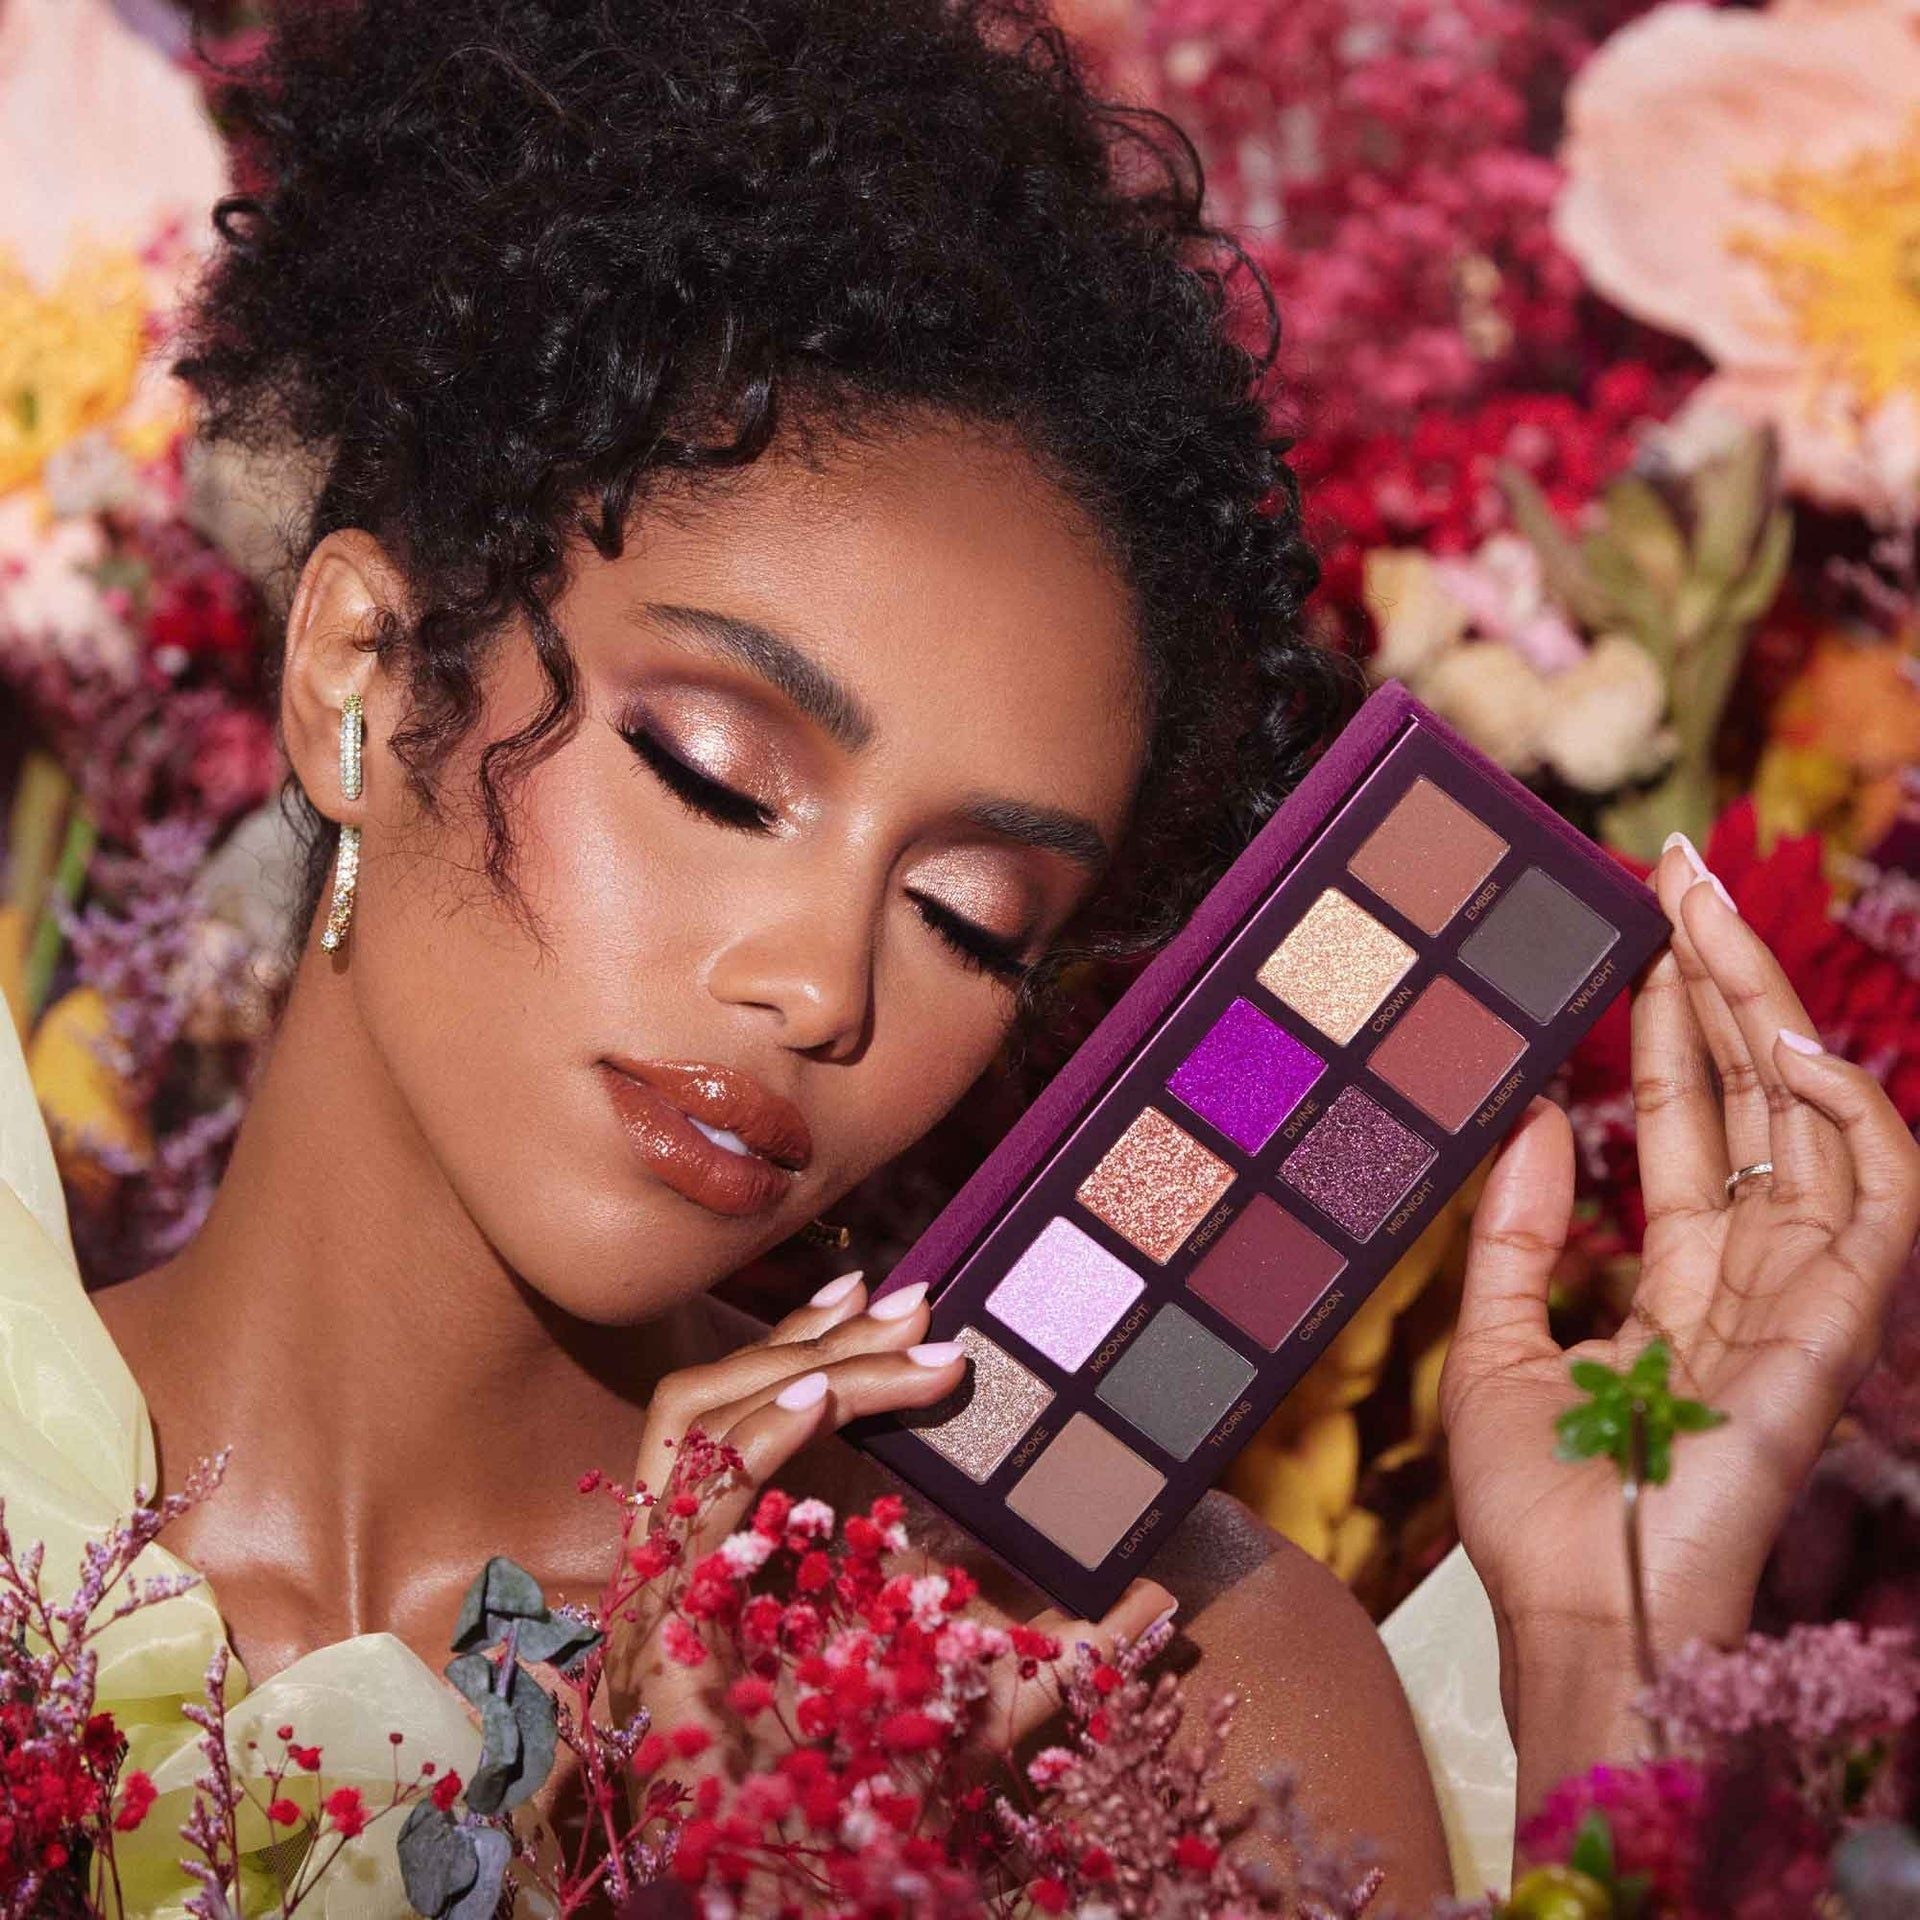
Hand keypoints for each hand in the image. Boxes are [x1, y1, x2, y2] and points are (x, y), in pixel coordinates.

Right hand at [603, 1271, 1173, 1782]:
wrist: (823, 1888)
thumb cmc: (894, 1789)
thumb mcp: (997, 1691)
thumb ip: (1071, 1641)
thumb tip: (1165, 1589)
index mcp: (752, 1540)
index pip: (758, 1401)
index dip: (814, 1337)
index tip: (897, 1296)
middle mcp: (701, 1546)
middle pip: (729, 1390)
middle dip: (820, 1333)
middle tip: (918, 1300)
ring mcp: (670, 1575)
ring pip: (696, 1415)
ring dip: (785, 1359)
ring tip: (882, 1338)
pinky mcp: (660, 1614)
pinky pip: (690, 1491)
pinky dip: (757, 1432)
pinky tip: (824, 1399)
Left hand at [1440, 837, 1918, 1793]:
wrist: (1566, 1611)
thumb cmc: (1534, 1506)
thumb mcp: (1494, 1342)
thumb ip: (1518, 1233)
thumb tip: (1529, 1118)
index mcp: (1678, 1284)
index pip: (1691, 1125)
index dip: (1673, 1026)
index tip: (1644, 929)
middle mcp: (1752, 1280)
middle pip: (1755, 1103)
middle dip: (1726, 984)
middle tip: (1686, 872)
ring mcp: (1803, 1302)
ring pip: (1815, 1127)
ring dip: (1771, 1016)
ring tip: (1711, 916)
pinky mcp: (1832, 1333)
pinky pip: (1872, 1205)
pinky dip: (1847, 1120)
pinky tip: (1789, 1045)